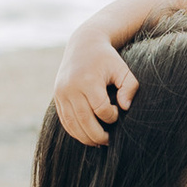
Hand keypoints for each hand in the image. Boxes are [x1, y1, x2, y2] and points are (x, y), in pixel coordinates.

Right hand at [52, 25, 137, 145]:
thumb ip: (129, 88)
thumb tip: (125, 108)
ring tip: (98, 142)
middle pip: (84, 120)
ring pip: (72, 124)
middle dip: (98, 135)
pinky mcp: (57, 97)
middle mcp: (71, 88)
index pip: (101, 109)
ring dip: (85, 138)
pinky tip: (86, 135)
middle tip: (109, 140)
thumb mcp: (123, 69)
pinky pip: (64, 120)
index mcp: (88, 80)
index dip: (112, 116)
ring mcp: (61, 93)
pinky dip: (74, 131)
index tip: (118, 111)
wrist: (83, 44)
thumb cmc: (107, 59)